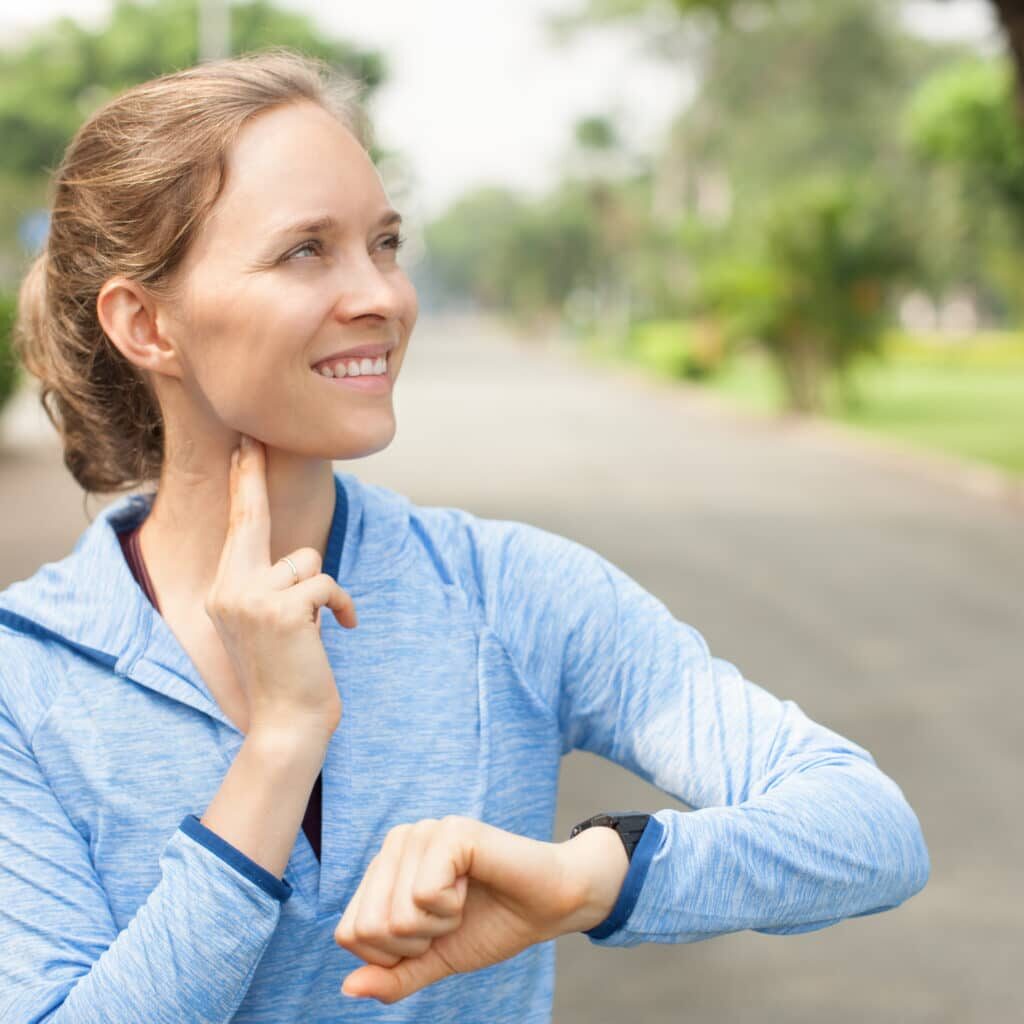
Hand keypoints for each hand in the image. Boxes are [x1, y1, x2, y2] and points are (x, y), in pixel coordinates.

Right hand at [204, 434, 357, 735]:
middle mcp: (227, 588)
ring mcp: (250, 597)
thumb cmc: (286, 676)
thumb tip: (299, 557)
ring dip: (322, 593)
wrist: (287, 725)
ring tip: (316, 628)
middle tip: (253, 438)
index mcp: (223, 591)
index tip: (244, 448)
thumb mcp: (270, 624)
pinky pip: (327, 584)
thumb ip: (272, 587)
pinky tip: (339, 631)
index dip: (243, 486)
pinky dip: (341, 607)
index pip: (237, 529)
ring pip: (306, 560)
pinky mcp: (282, 609)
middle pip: (252, 518)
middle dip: (253, 477)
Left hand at [335, 815, 628, 1003]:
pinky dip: (452, 909)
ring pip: (396, 916)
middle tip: (450, 918)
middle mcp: (398, 841)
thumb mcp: (434, 959)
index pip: (349, 934)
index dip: (392, 955)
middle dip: (414, 943)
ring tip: (463, 900)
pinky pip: (425, 896)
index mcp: (385, 866)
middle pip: (368, 928)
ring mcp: (423, 832)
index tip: (432, 933)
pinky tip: (473, 884)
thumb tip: (347, 989)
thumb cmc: (491, 924)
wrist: (549, 907)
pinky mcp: (451, 831)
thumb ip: (392, 975)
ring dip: (437, 925)